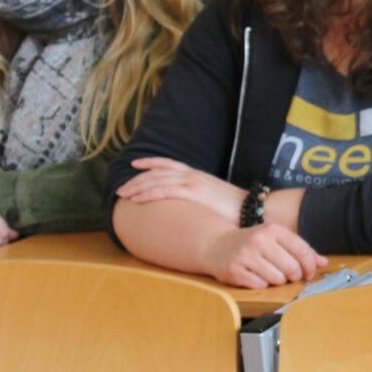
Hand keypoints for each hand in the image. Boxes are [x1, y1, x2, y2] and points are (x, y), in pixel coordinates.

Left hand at [114, 159, 246, 222]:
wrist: (251, 208)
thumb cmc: (234, 208)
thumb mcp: (214, 197)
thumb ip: (200, 196)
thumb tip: (190, 204)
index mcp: (197, 175)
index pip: (169, 164)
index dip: (151, 163)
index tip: (135, 164)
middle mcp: (192, 175)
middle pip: (158, 172)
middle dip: (137, 179)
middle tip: (121, 187)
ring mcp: (192, 182)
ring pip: (157, 180)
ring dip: (137, 187)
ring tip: (123, 194)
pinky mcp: (193, 192)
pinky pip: (163, 191)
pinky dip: (147, 194)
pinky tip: (136, 199)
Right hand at [204, 223, 323, 290]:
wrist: (216, 245)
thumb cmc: (252, 243)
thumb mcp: (276, 239)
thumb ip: (300, 250)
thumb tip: (324, 263)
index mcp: (272, 229)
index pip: (301, 249)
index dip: (310, 264)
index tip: (310, 272)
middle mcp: (258, 240)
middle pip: (291, 267)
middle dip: (295, 275)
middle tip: (292, 276)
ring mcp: (245, 256)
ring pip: (277, 278)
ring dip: (279, 281)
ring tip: (273, 274)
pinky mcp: (234, 272)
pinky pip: (260, 285)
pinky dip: (263, 285)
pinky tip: (258, 277)